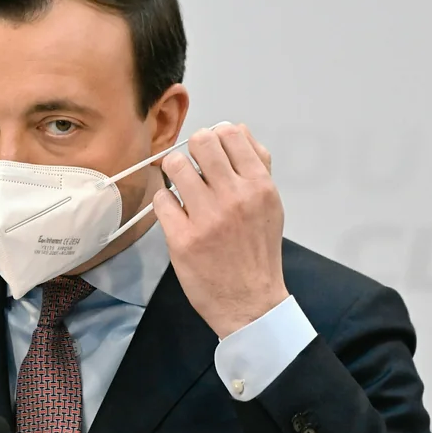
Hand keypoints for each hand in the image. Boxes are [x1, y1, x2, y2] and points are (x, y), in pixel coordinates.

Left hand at [153, 123, 287, 338]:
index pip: (230, 133)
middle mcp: (234, 197)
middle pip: (200, 142)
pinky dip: (165, 202)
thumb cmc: (259, 251)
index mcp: (259, 186)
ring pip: (175, 165)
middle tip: (194, 169)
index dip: (215, 138)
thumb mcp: (270, 204)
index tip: (211, 154)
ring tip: (183, 191)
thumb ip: (257, 164)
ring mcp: (206, 217)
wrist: (251, 303)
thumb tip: (236, 129)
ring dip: (175, 174)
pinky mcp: (182, 238)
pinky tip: (175, 213)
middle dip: (193, 151)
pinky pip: (161, 199)